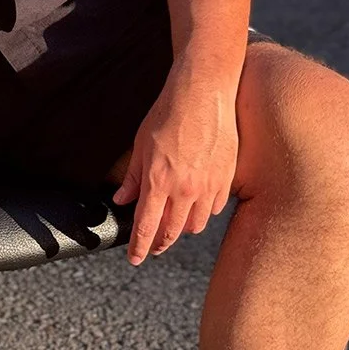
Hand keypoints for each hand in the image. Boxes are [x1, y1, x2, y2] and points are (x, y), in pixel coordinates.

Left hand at [111, 67, 237, 264]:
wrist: (203, 91)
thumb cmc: (169, 112)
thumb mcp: (141, 143)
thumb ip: (133, 177)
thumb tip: (122, 199)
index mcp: (158, 181)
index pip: (146, 226)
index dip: (139, 247)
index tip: (135, 258)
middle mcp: (184, 189)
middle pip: (171, 232)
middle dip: (159, 243)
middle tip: (153, 246)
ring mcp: (208, 186)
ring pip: (195, 226)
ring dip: (182, 229)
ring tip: (174, 224)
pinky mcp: (226, 179)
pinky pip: (214, 209)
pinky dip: (203, 212)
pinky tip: (196, 204)